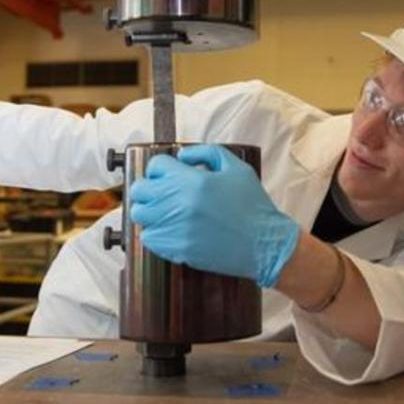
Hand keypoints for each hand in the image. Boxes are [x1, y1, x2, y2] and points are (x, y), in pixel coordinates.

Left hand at [129, 145, 299, 287]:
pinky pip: (148, 238)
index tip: (168, 175)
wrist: (264, 244)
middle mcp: (179, 203)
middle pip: (139, 190)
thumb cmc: (253, 206)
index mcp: (193, 181)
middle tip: (161, 193)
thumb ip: (207, 153)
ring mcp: (175, 228)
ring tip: (163, 212)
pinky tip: (169, 230)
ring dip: (148, 211)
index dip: (161, 168)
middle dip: (149, 188)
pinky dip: (154, 233)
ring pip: (139, 215)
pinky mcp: (177, 249)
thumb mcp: (237, 168)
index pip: (156, 167)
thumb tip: (182, 156)